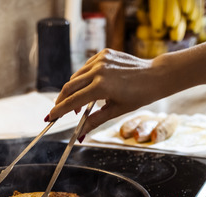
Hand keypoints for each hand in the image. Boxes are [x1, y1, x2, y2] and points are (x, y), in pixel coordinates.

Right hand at [48, 49, 170, 135]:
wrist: (155, 76)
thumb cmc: (139, 96)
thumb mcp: (116, 110)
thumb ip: (94, 121)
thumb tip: (79, 134)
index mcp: (101, 87)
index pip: (73, 101)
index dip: (59, 111)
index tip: (50, 118)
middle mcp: (98, 71)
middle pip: (69, 87)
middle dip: (61, 100)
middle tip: (59, 111)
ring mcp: (101, 60)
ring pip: (76, 76)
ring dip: (73, 90)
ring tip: (80, 104)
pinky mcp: (104, 53)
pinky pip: (86, 67)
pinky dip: (84, 78)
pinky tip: (90, 87)